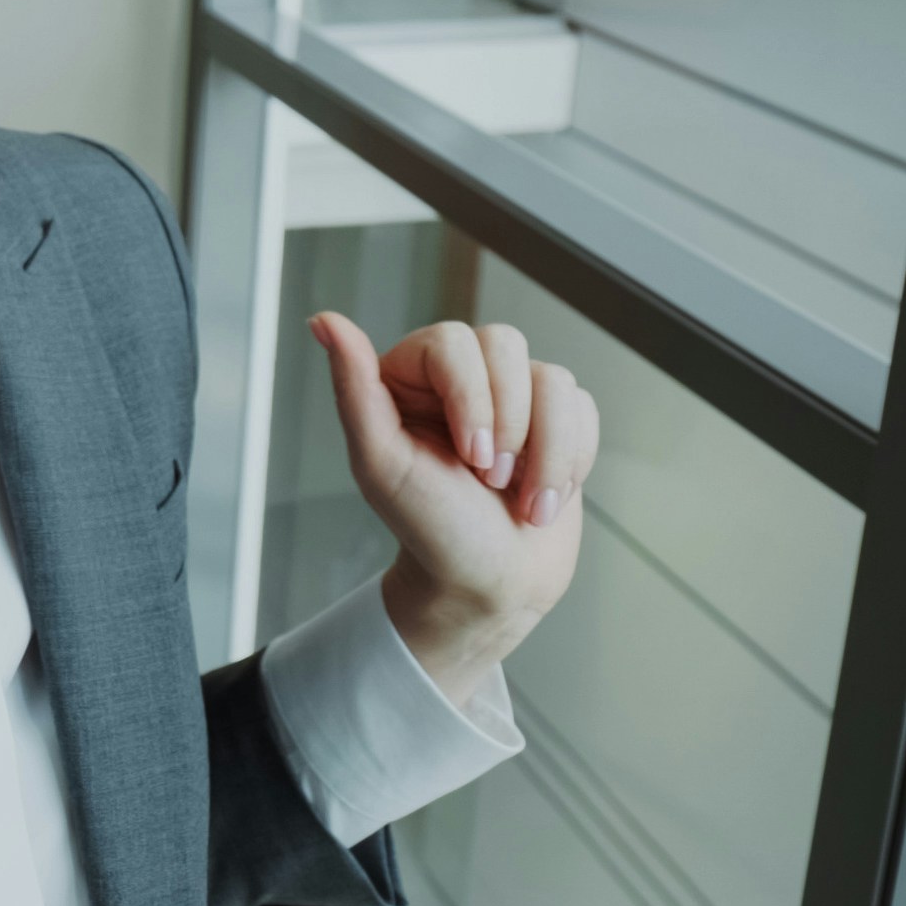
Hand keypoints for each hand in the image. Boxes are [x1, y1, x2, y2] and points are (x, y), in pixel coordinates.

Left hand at [313, 314, 595, 707]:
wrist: (490, 585)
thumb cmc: (431, 529)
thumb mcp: (382, 465)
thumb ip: (353, 390)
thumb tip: (323, 321)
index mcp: (410, 377)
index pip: (453, 342)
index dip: (472, 397)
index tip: (471, 459)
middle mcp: (461, 377)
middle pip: (507, 344)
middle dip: (511, 424)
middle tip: (493, 481)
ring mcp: (513, 396)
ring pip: (554, 378)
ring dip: (548, 450)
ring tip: (525, 500)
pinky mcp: (556, 420)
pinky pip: (582, 407)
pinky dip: (571, 459)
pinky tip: (545, 496)